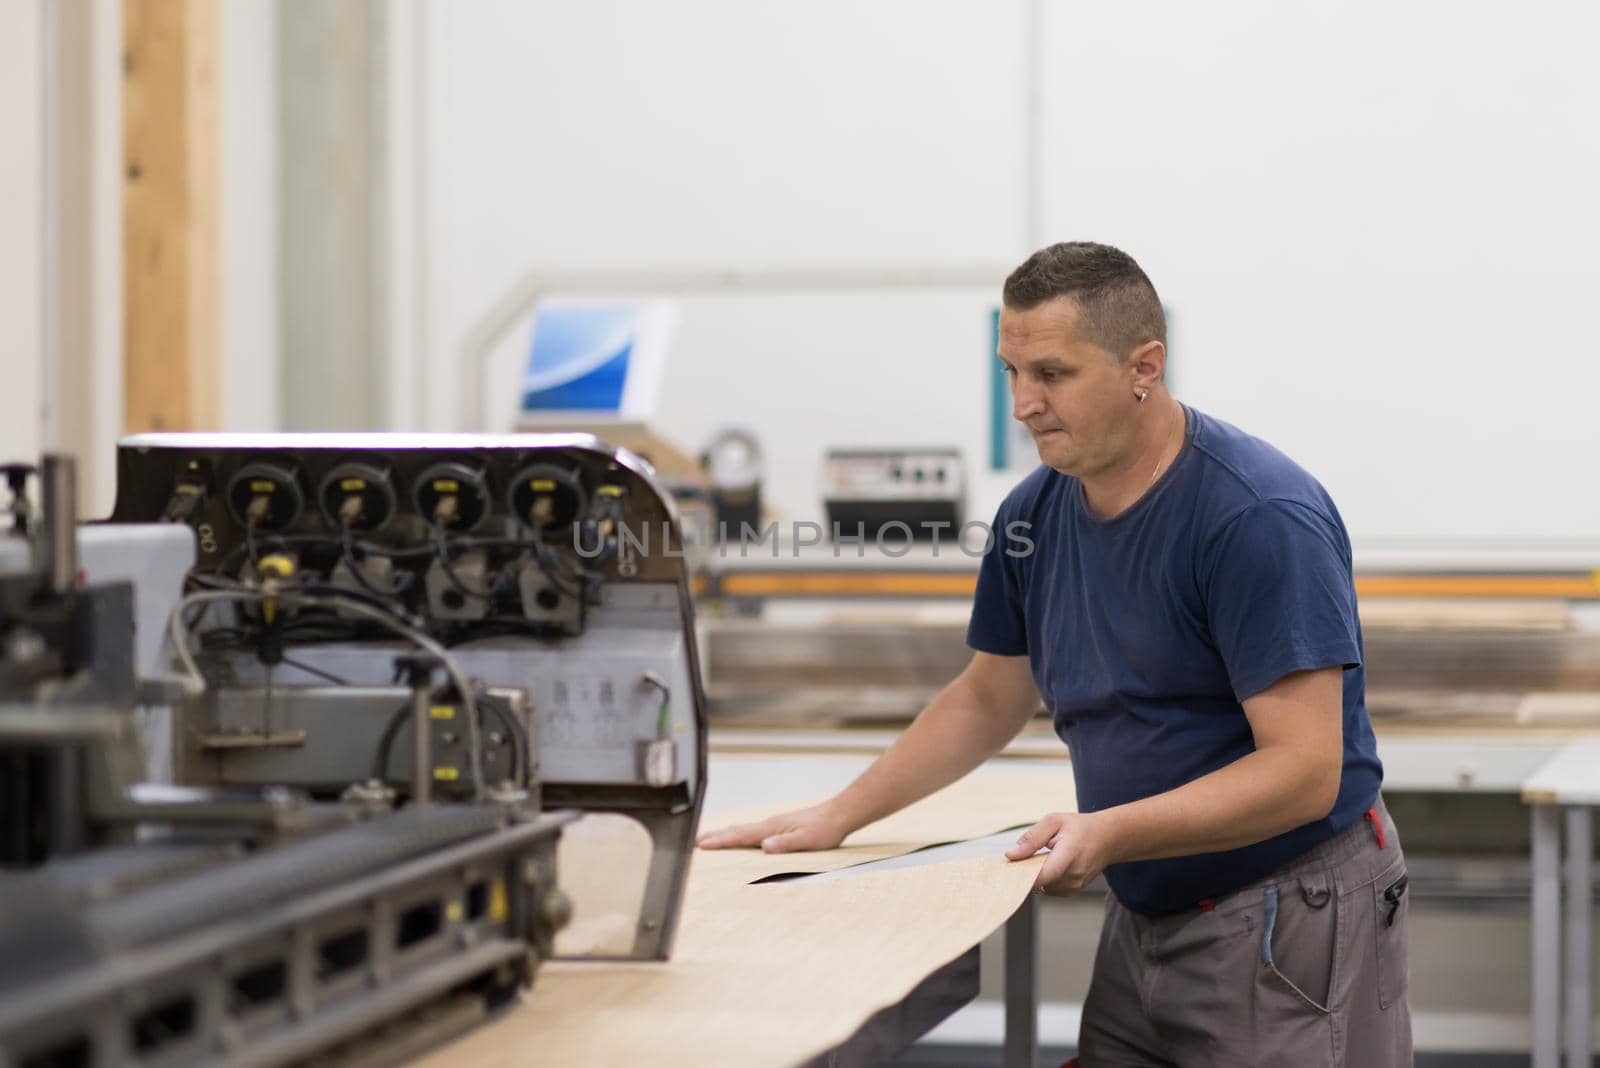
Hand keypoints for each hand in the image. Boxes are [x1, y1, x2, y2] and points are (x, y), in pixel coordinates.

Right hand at [696, 802, 850, 853]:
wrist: (838, 815)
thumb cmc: (824, 828)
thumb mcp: (807, 839)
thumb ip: (785, 843)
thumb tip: (764, 846)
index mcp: (771, 828)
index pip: (740, 835)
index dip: (720, 840)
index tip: (701, 844)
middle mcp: (769, 825)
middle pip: (736, 831)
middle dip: (715, 836)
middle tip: (694, 841)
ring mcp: (773, 824)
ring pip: (743, 830)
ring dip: (724, 835)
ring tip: (709, 838)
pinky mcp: (779, 827)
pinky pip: (752, 832)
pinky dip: (738, 834)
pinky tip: (739, 837)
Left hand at [1004, 811, 1112, 895]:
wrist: (1108, 838)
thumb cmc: (1080, 828)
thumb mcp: (1054, 822)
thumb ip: (1032, 838)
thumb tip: (1011, 854)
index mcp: (1068, 856)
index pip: (1040, 876)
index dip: (1020, 875)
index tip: (1008, 867)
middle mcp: (1072, 876)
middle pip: (1037, 883)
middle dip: (1026, 871)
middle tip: (1024, 855)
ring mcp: (1074, 886)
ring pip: (1042, 887)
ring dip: (1036, 875)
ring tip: (1044, 856)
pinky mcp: (1072, 891)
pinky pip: (1049, 889)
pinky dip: (1045, 878)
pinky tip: (1050, 864)